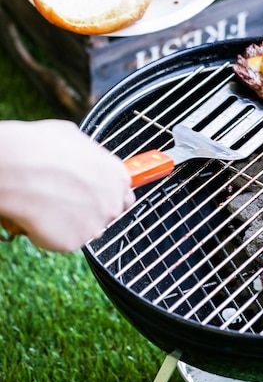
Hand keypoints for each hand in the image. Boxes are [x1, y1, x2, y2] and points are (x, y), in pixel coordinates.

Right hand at [0, 120, 134, 250]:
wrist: (18, 171)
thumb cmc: (43, 150)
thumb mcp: (76, 139)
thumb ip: (90, 156)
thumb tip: (85, 157)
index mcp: (117, 177)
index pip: (126, 195)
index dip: (109, 196)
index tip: (97, 195)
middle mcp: (112, 204)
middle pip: (107, 214)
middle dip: (90, 210)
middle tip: (66, 198)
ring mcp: (94, 226)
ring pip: (84, 228)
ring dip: (70, 221)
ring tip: (48, 201)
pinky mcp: (73, 242)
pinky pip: (63, 240)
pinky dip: (51, 232)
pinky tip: (40, 214)